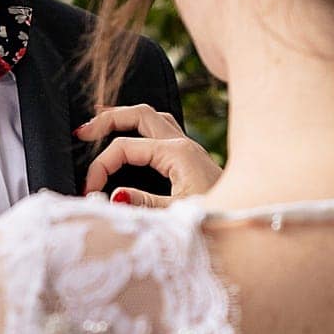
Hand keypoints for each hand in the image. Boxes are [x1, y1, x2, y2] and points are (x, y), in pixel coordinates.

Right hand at [75, 104, 221, 207]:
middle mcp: (183, 144)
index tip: (90, 191)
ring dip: (125, 116)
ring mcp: (188, 148)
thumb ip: (145, 204)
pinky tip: (132, 133)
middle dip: (107, 119)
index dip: (101, 166)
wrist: (251, 218)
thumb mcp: (178, 216)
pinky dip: (140, 125)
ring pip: (151, 117)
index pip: (124, 147)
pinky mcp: (191, 158)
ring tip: (101, 120)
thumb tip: (114, 196)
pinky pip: (161, 128)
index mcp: (177, 153)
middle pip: (138, 114)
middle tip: (81, 132)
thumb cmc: (221, 219)